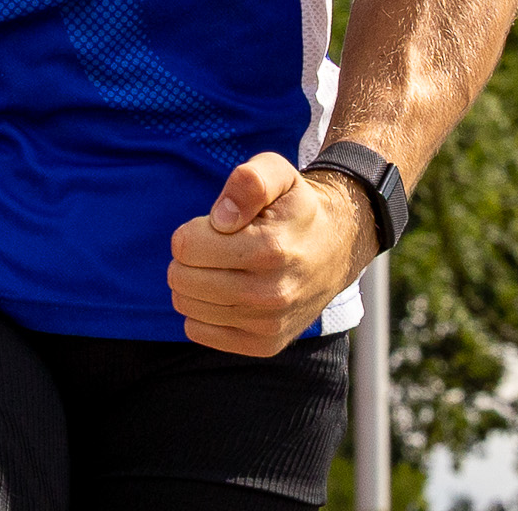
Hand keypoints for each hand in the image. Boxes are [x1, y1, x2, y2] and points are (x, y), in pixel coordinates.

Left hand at [168, 152, 376, 355]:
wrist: (336, 248)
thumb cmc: (295, 207)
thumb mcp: (277, 172)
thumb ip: (249, 181)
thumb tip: (221, 219)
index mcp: (269, 248)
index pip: (186, 247)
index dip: (191, 230)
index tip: (215, 227)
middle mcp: (271, 293)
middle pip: (181, 278)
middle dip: (188, 257)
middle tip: (214, 247)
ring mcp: (269, 324)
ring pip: (186, 305)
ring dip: (193, 283)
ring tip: (221, 267)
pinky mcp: (264, 344)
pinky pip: (199, 331)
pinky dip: (201, 311)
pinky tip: (224, 293)